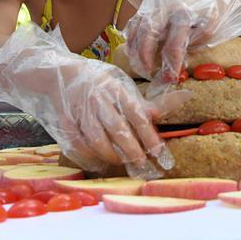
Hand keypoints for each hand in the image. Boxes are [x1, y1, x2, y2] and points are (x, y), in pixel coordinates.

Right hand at [0, 23, 190, 178]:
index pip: (137, 115)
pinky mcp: (63, 123)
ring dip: (113, 156)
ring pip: (98, 141)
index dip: (150, 136)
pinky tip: (100, 162)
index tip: (161, 154)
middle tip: (143, 165)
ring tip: (122, 162)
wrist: (54, 74)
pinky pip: (78, 146)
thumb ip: (148, 102)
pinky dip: (90, 158)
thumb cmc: (97, 83)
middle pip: (119, 130)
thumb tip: (186, 97)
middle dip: (133, 151)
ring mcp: (78, 111)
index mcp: (116, 88)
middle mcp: (98, 99)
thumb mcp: (122, 87)